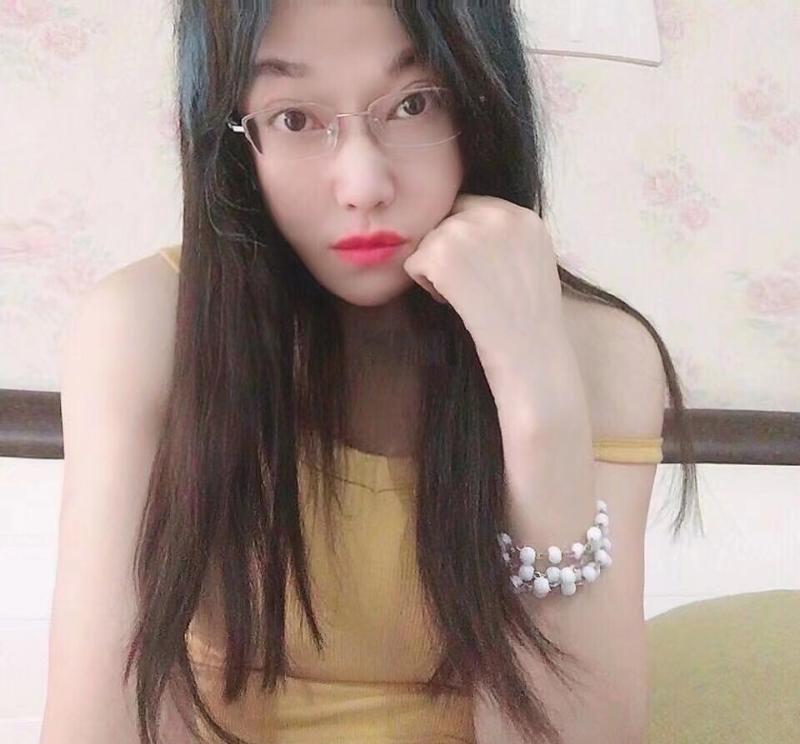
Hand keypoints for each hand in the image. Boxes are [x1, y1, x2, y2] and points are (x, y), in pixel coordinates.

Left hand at [402, 193, 566, 379]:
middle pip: (447, 220)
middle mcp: (497, 216)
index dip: (464, 238)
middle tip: (468, 286)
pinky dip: (425, 285)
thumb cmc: (529, 322)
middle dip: (448, 251)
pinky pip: (413, 262)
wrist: (529, 354)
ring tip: (464, 297)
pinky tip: (452, 302)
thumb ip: (506, 238)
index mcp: (523, 218)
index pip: (472, 207)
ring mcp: (468, 232)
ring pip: (428, 241)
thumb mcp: (533, 262)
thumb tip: (466, 226)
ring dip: (436, 269)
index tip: (471, 268)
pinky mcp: (442, 254)